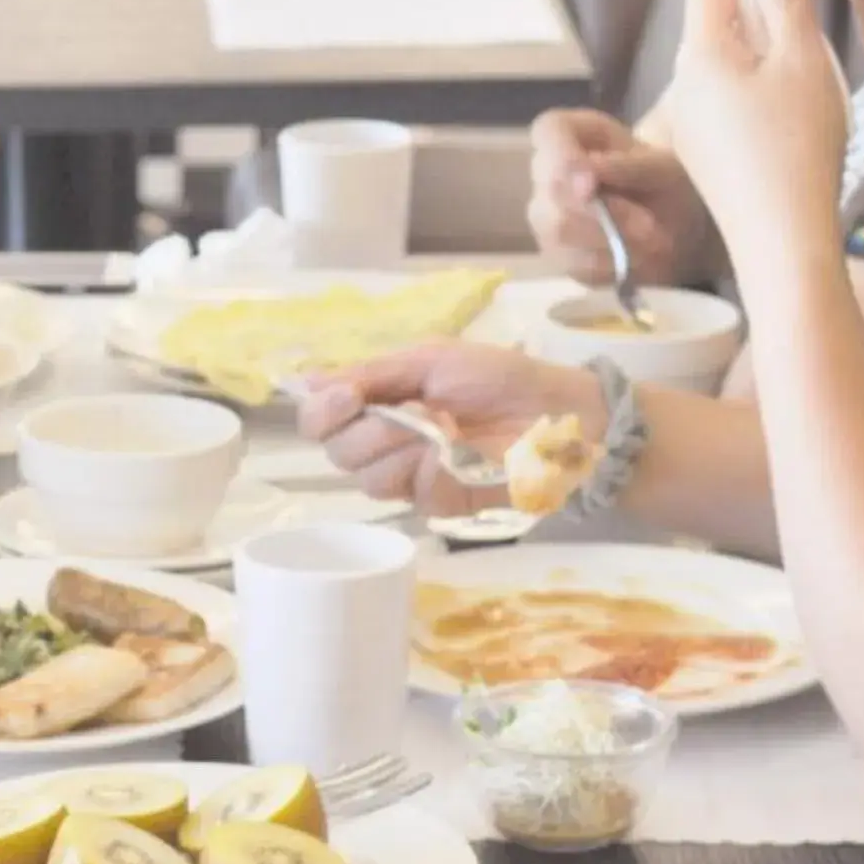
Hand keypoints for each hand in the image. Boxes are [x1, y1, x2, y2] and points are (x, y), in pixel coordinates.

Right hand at [296, 343, 601, 513]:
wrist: (554, 412)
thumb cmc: (497, 377)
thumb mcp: (431, 359)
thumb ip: (371, 373)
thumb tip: (309, 380)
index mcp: (375, 403)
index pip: (318, 421)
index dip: (322, 413)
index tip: (350, 398)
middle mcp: (382, 443)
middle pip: (336, 453)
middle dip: (372, 430)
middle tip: (417, 409)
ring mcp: (408, 477)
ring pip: (368, 480)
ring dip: (404, 449)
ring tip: (444, 428)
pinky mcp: (438, 503)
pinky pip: (411, 496)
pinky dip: (432, 471)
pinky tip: (456, 453)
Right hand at [526, 110, 715, 286]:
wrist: (678, 230)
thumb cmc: (669, 184)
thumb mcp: (663, 168)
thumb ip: (625, 166)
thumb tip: (584, 177)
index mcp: (573, 133)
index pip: (548, 132)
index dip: (562, 158)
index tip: (592, 185)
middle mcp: (547, 172)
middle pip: (552, 190)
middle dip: (604, 212)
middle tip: (649, 226)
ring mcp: (545, 214)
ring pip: (558, 231)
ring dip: (612, 240)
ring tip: (653, 242)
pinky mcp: (554, 253)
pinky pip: (571, 263)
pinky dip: (611, 263)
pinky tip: (636, 257)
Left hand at [663, 0, 849, 265]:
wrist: (781, 238)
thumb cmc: (796, 146)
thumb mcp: (802, 61)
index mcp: (702, 55)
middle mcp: (684, 86)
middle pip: (712, 20)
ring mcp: (691, 123)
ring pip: (719, 59)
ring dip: (752, 33)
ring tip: (794, 28)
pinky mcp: (707, 154)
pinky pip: (724, 94)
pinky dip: (752, 72)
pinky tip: (784, 88)